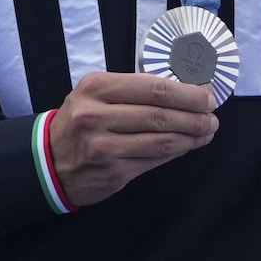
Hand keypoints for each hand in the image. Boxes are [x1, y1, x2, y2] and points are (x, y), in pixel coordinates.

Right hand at [48, 71, 219, 207]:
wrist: (48, 160)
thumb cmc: (81, 120)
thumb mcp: (96, 94)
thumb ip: (135, 90)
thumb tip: (187, 90)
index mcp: (96, 88)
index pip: (154, 88)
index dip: (188, 93)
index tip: (208, 96)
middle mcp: (96, 116)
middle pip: (161, 115)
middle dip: (196, 116)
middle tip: (213, 117)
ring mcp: (103, 147)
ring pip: (162, 141)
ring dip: (192, 137)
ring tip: (207, 132)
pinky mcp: (112, 172)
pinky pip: (154, 160)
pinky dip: (177, 152)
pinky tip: (188, 145)